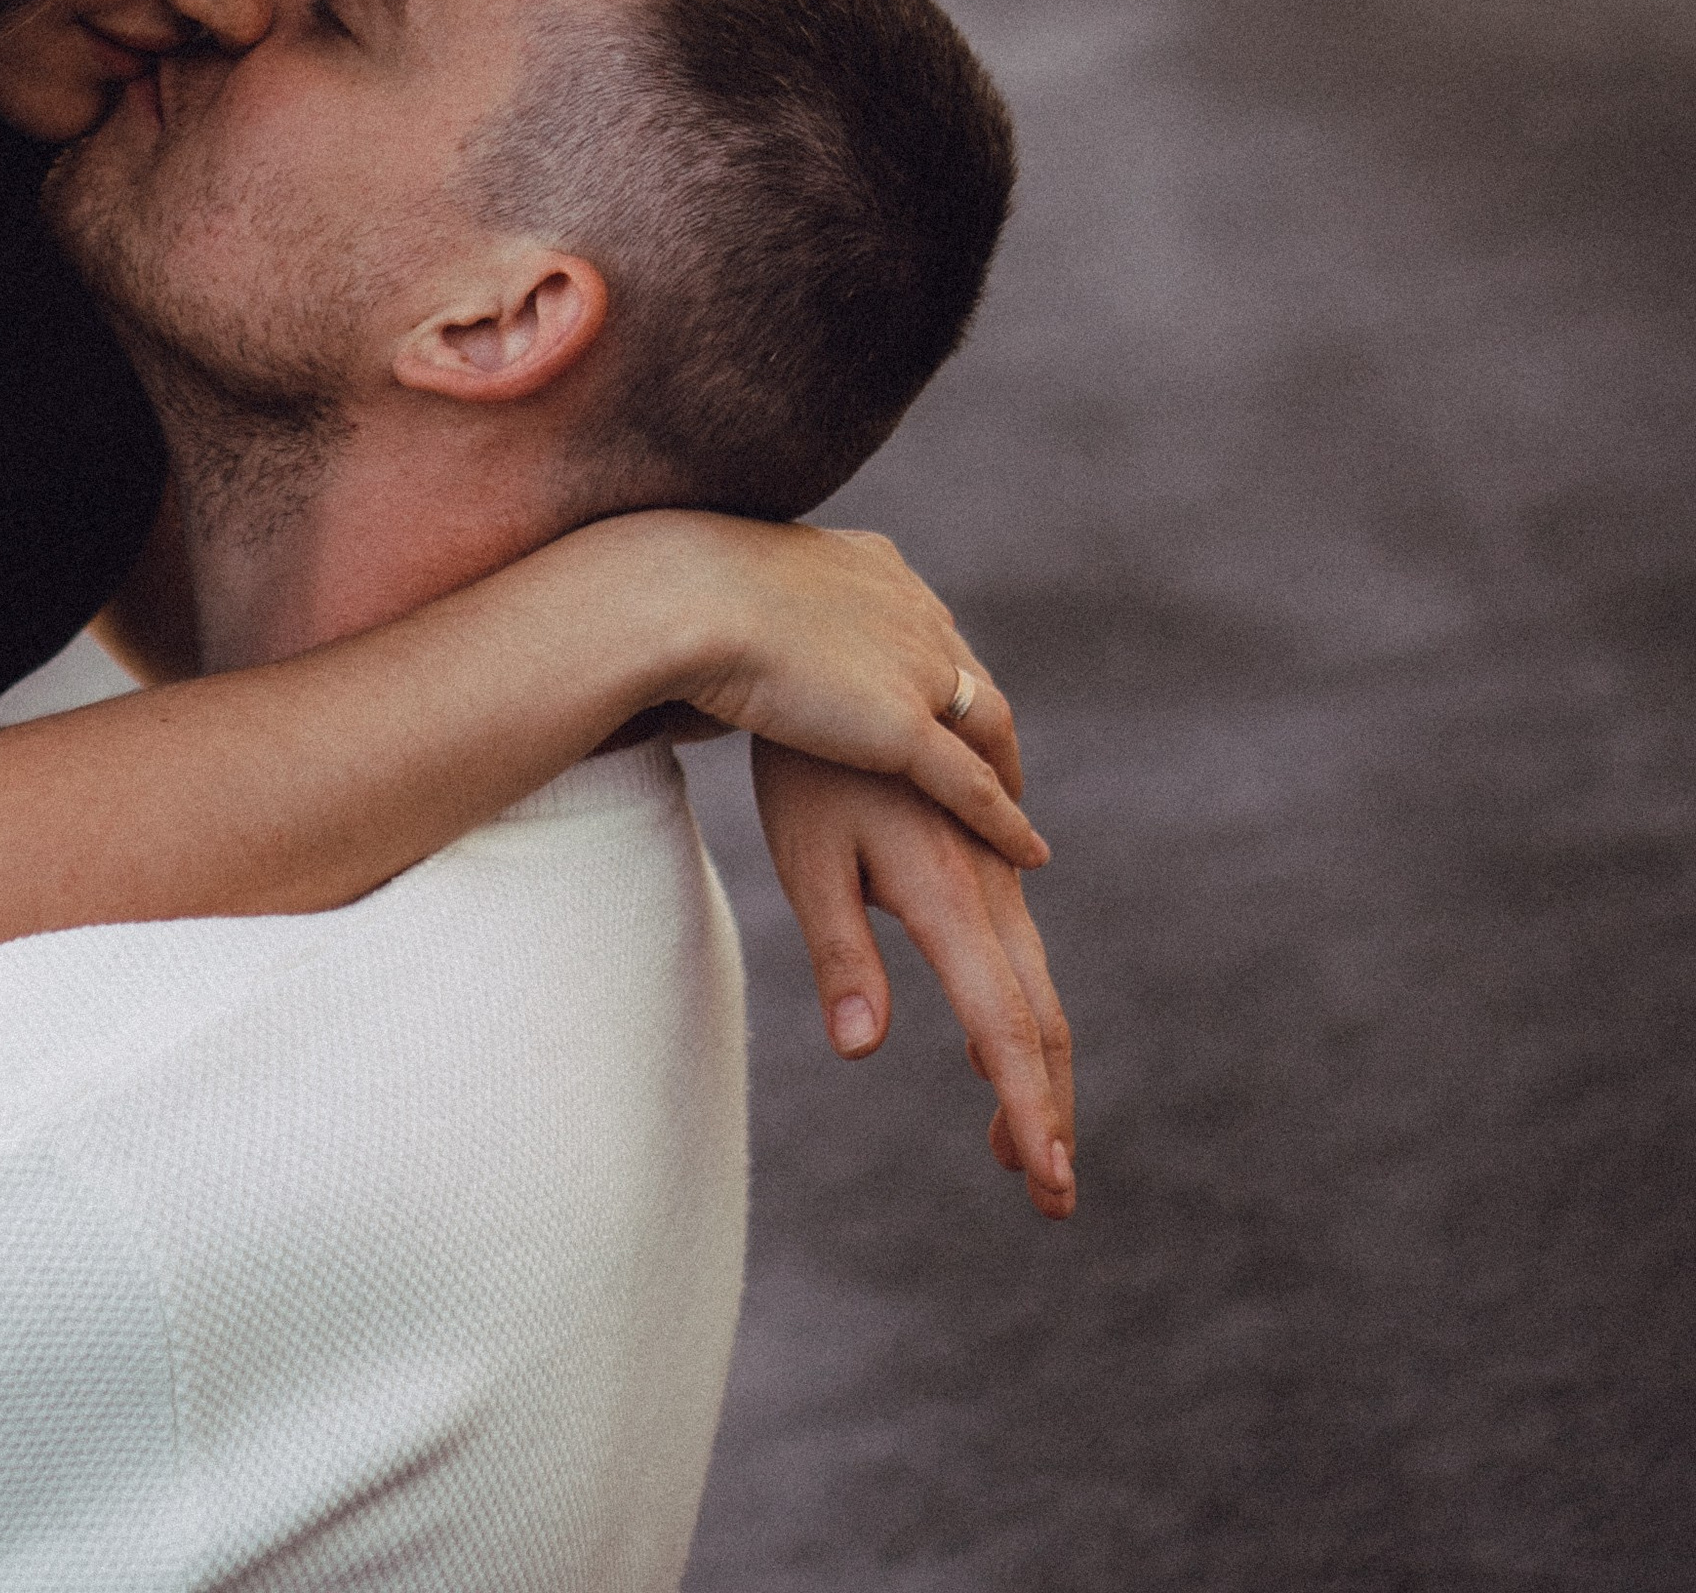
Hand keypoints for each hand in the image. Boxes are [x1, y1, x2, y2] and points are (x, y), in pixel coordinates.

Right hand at [640, 513, 1044, 867]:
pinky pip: (971, 786)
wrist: (690, 600)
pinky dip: (1004, 821)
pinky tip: (1028, 853)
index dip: (938, 668)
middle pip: (967, 672)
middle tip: (991, 762)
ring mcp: (914, 666)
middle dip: (979, 716)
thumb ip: (757, 613)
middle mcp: (910, 609)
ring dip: (1006, 771)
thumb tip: (732, 633)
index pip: (927, 623)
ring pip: (986, 727)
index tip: (941, 699)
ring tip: (1013, 810)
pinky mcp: (906, 726)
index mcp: (874, 567)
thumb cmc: (684, 595)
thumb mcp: (737, 588)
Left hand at [752, 744, 1076, 1217]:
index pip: (1004, 1026)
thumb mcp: (807, 859)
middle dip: (1044, 1107)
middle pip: (1036, 1015)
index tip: (1049, 1184)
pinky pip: (1012, 942)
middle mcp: (987, 882)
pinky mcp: (977, 846)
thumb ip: (841, 954)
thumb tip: (863, 1050)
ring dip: (1029, 1066)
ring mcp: (990, 862)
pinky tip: (984, 1046)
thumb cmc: (802, 766)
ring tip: (1014, 1146)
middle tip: (1046, 1194)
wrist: (819, 657)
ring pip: (1030, 981)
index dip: (1029, 1107)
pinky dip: (1013, 1010)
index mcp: (949, 896)